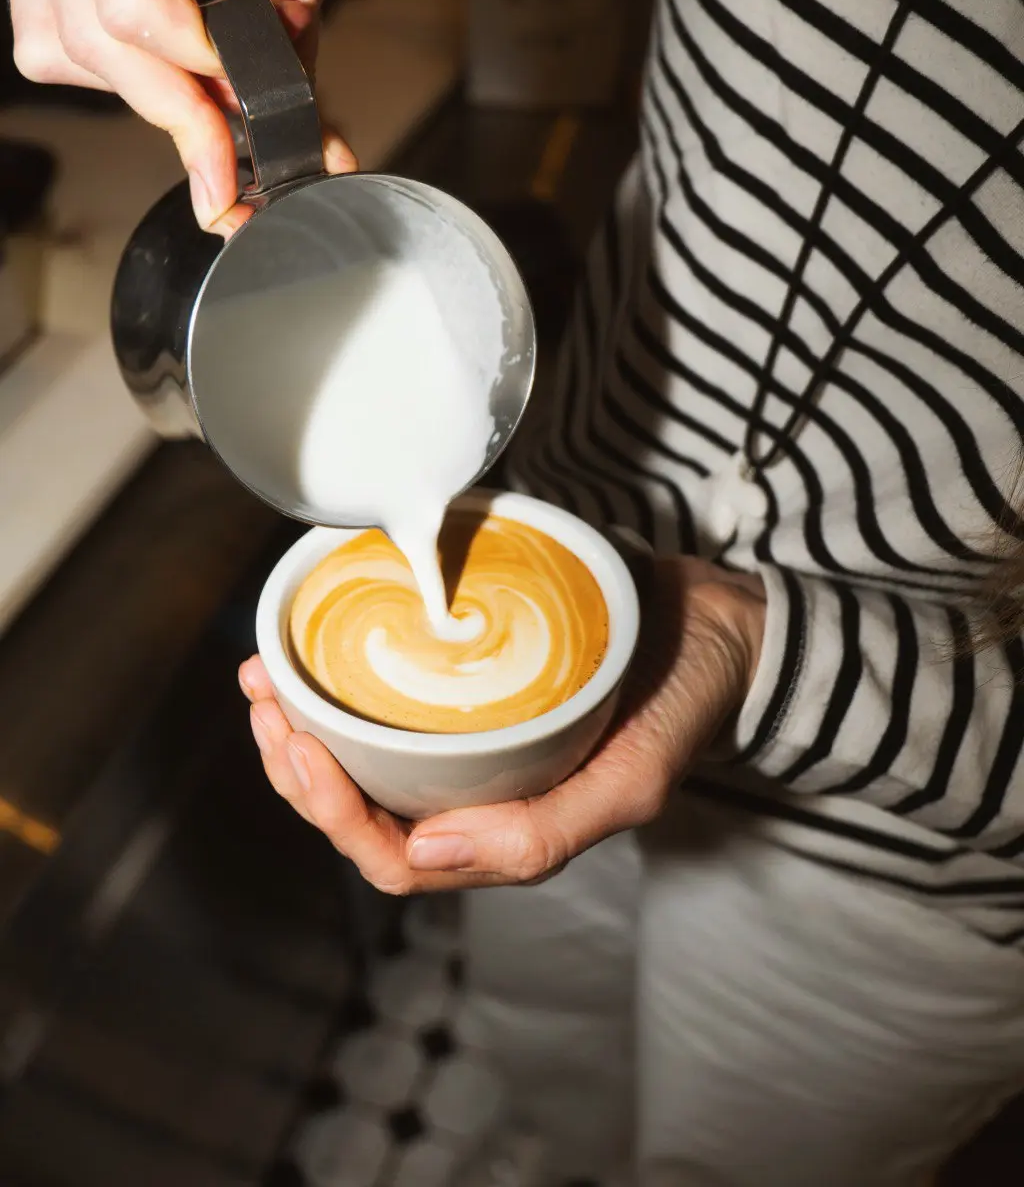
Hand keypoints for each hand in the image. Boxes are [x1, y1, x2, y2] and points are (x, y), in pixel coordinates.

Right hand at [11, 0, 360, 233]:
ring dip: (136, 89)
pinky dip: (113, 58)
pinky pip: (52, 15)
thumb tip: (287, 118)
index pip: (129, 7)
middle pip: (86, 36)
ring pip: (55, 37)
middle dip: (172, 111)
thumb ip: (288, 22)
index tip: (248, 126)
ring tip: (209, 116)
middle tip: (232, 174)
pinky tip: (171, 64)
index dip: (196, 79)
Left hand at [238, 555, 766, 892]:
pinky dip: (340, 683)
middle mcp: (476, 793)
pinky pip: (389, 701)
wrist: (716, 625)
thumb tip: (423, 856)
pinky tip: (309, 647)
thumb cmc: (680, 704)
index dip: (333, 814)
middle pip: (359, 809)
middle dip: (295, 765)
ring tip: (265, 672)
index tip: (298, 744)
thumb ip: (543, 836)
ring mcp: (470, 742)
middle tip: (264, 698)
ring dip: (302, 725)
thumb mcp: (634, 781)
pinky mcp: (471, 687)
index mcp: (505, 831)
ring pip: (362, 760)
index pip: (393, 857)